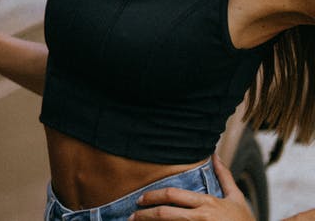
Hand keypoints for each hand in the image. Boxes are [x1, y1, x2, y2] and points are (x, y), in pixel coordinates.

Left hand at [129, 155, 252, 219]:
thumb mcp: (236, 198)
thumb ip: (224, 177)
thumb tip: (215, 155)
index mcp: (207, 203)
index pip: (173, 195)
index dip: (153, 196)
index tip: (140, 199)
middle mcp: (201, 217)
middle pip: (165, 213)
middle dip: (145, 214)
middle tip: (133, 215)